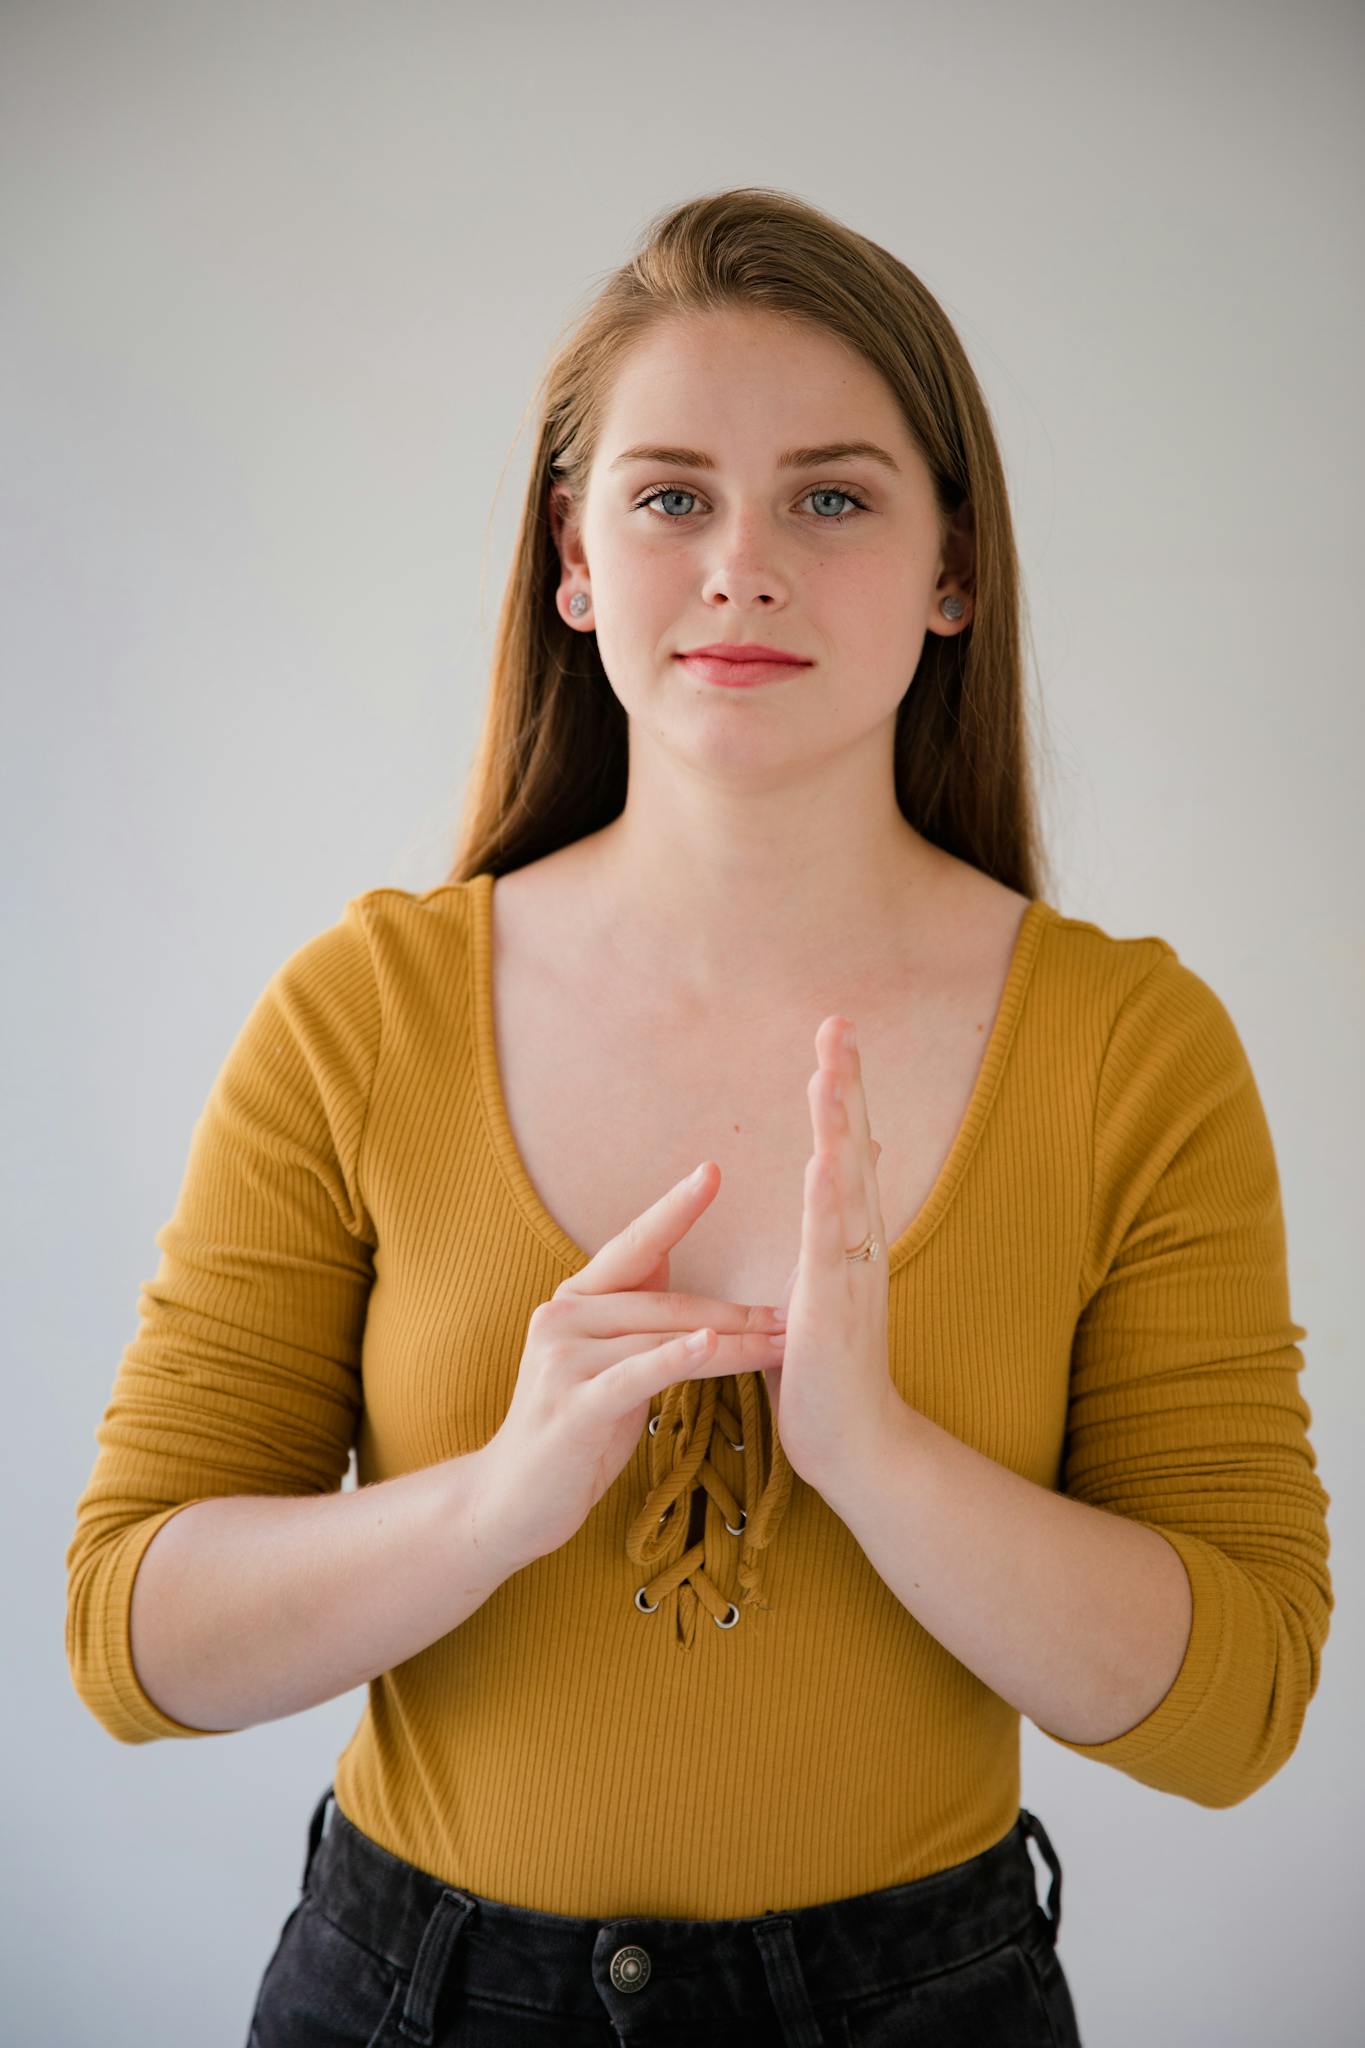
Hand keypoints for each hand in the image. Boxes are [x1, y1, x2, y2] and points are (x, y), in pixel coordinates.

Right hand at [469, 1164, 787, 1578]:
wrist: (510, 1499)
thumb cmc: (573, 1429)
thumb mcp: (605, 1360)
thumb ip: (631, 1313)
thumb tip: (668, 1255)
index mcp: (576, 1299)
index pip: (635, 1245)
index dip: (675, 1208)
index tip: (714, 1170)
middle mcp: (563, 1316)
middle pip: (666, 1301)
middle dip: (735, 1309)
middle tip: (794, 1309)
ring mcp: (563, 1359)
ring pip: (662, 1338)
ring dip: (731, 1342)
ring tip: (783, 1341)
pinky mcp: (572, 1405)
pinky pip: (636, 1374)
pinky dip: (676, 1359)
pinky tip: (711, 1346)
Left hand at [761, 1017, 900, 1494]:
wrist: (856, 1445)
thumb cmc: (831, 1369)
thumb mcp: (828, 1284)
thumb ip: (832, 1232)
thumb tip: (841, 1184)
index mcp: (849, 1236)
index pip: (847, 1146)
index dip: (843, 1089)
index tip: (836, 1031)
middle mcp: (858, 1243)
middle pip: (854, 1146)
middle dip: (846, 1083)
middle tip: (839, 1021)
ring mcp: (849, 1272)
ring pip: (845, 1183)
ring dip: (838, 1125)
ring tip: (830, 1070)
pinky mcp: (832, 1307)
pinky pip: (830, 1245)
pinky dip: (829, 1200)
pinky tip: (824, 1160)